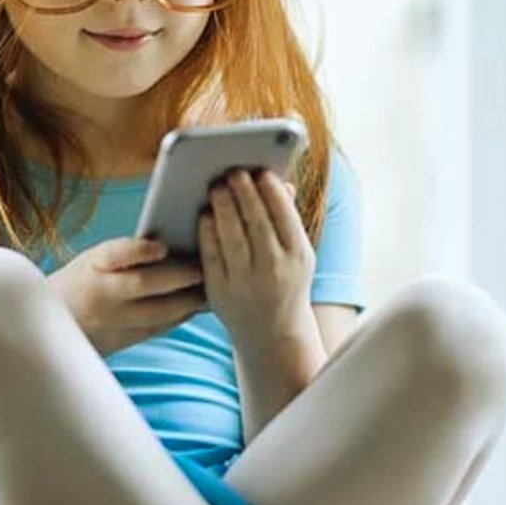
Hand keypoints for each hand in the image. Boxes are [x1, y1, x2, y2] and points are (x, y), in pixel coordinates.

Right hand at [46, 237, 206, 356]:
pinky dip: (177, 318)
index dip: (139, 250)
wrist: (46, 329)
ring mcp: (109, 323)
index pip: (114, 255)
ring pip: (155, 313)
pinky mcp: (120, 342)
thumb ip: (122, 254)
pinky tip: (191, 309)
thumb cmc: (75, 285)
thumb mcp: (90, 261)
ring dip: (185, 302)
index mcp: (90, 269)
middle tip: (203, 270)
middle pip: (143, 286)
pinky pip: (155, 329)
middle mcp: (99, 296)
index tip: (162, 246)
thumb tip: (165, 246)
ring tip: (205, 291)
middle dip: (178, 278)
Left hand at [199, 170, 315, 346]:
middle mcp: (274, 269)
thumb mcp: (298, 254)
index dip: (271, 192)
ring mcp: (246, 281)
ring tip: (217, 187)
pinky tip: (206, 214)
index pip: (285, 217)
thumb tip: (279, 182)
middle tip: (233, 172)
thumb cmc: (286, 282)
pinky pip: (212, 255)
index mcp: (299, 256)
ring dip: (223, 207)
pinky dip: (208, 232)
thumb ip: (287, 219)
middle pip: (256, 223)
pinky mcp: (220, 290)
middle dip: (243, 193)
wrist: (273, 333)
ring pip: (231, 236)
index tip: (261, 172)